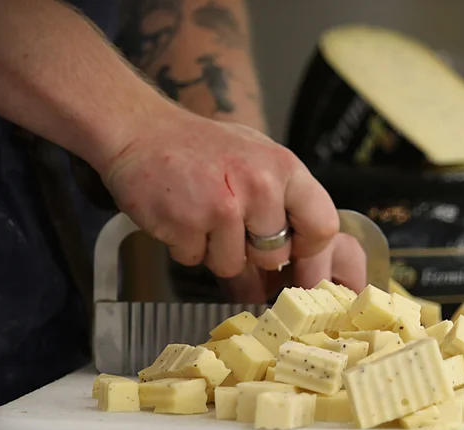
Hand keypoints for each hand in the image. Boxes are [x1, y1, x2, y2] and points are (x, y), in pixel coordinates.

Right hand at [98, 105, 365, 295]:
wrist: (141, 130)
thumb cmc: (202, 149)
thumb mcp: (258, 159)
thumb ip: (285, 201)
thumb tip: (300, 261)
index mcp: (284, 167)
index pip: (323, 226)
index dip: (308, 248)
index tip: (293, 249)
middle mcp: (259, 185)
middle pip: (274, 257)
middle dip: (252, 252)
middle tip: (230, 223)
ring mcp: (223, 206)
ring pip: (233, 265)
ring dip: (214, 251)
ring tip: (202, 214)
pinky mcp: (187, 224)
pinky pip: (196, 261)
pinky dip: (186, 247)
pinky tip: (181, 216)